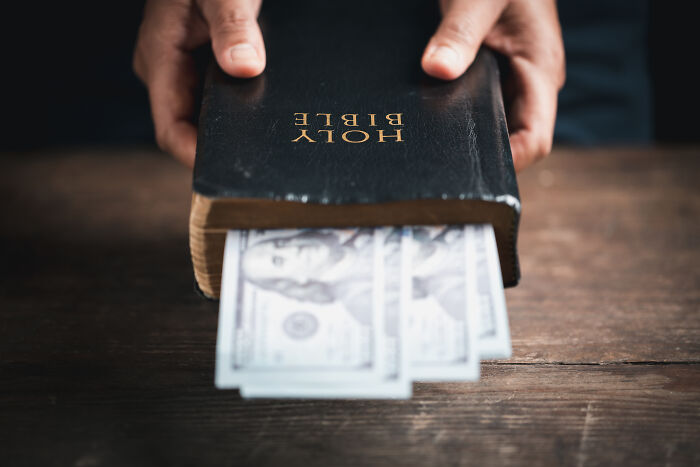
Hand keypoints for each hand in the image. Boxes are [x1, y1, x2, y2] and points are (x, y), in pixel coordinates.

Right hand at [133, 0, 264, 166]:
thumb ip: (233, 27)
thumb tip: (245, 67)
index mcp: (158, 58)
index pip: (170, 128)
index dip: (196, 156)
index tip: (230, 171)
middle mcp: (165, 69)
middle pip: (188, 126)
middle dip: (220, 144)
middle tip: (259, 158)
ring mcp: (181, 67)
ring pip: (203, 113)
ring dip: (230, 125)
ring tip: (264, 136)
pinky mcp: (200, 61)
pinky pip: (214, 95)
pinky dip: (236, 104)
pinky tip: (260, 107)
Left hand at [421, 0, 564, 171]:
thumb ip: (459, 33)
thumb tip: (437, 69)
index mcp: (540, 69)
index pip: (533, 139)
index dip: (505, 163)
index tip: (465, 171)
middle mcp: (530, 82)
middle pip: (512, 140)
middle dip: (479, 154)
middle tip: (436, 165)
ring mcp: (513, 80)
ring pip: (494, 126)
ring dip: (467, 136)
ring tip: (431, 148)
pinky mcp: (494, 74)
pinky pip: (480, 107)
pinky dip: (458, 115)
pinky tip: (431, 118)